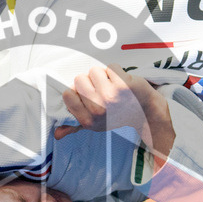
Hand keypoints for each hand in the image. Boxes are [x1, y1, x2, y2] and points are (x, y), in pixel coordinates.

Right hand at [56, 65, 173, 167]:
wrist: (145, 113)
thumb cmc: (118, 116)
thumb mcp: (96, 125)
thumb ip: (75, 126)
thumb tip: (56, 134)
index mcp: (88, 120)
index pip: (67, 94)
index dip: (78, 91)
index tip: (89, 96)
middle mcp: (98, 109)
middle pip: (79, 79)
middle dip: (90, 81)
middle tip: (103, 91)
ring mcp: (110, 96)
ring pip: (94, 70)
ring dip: (103, 75)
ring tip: (113, 86)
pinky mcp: (123, 84)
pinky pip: (110, 67)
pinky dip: (117, 71)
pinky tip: (123, 83)